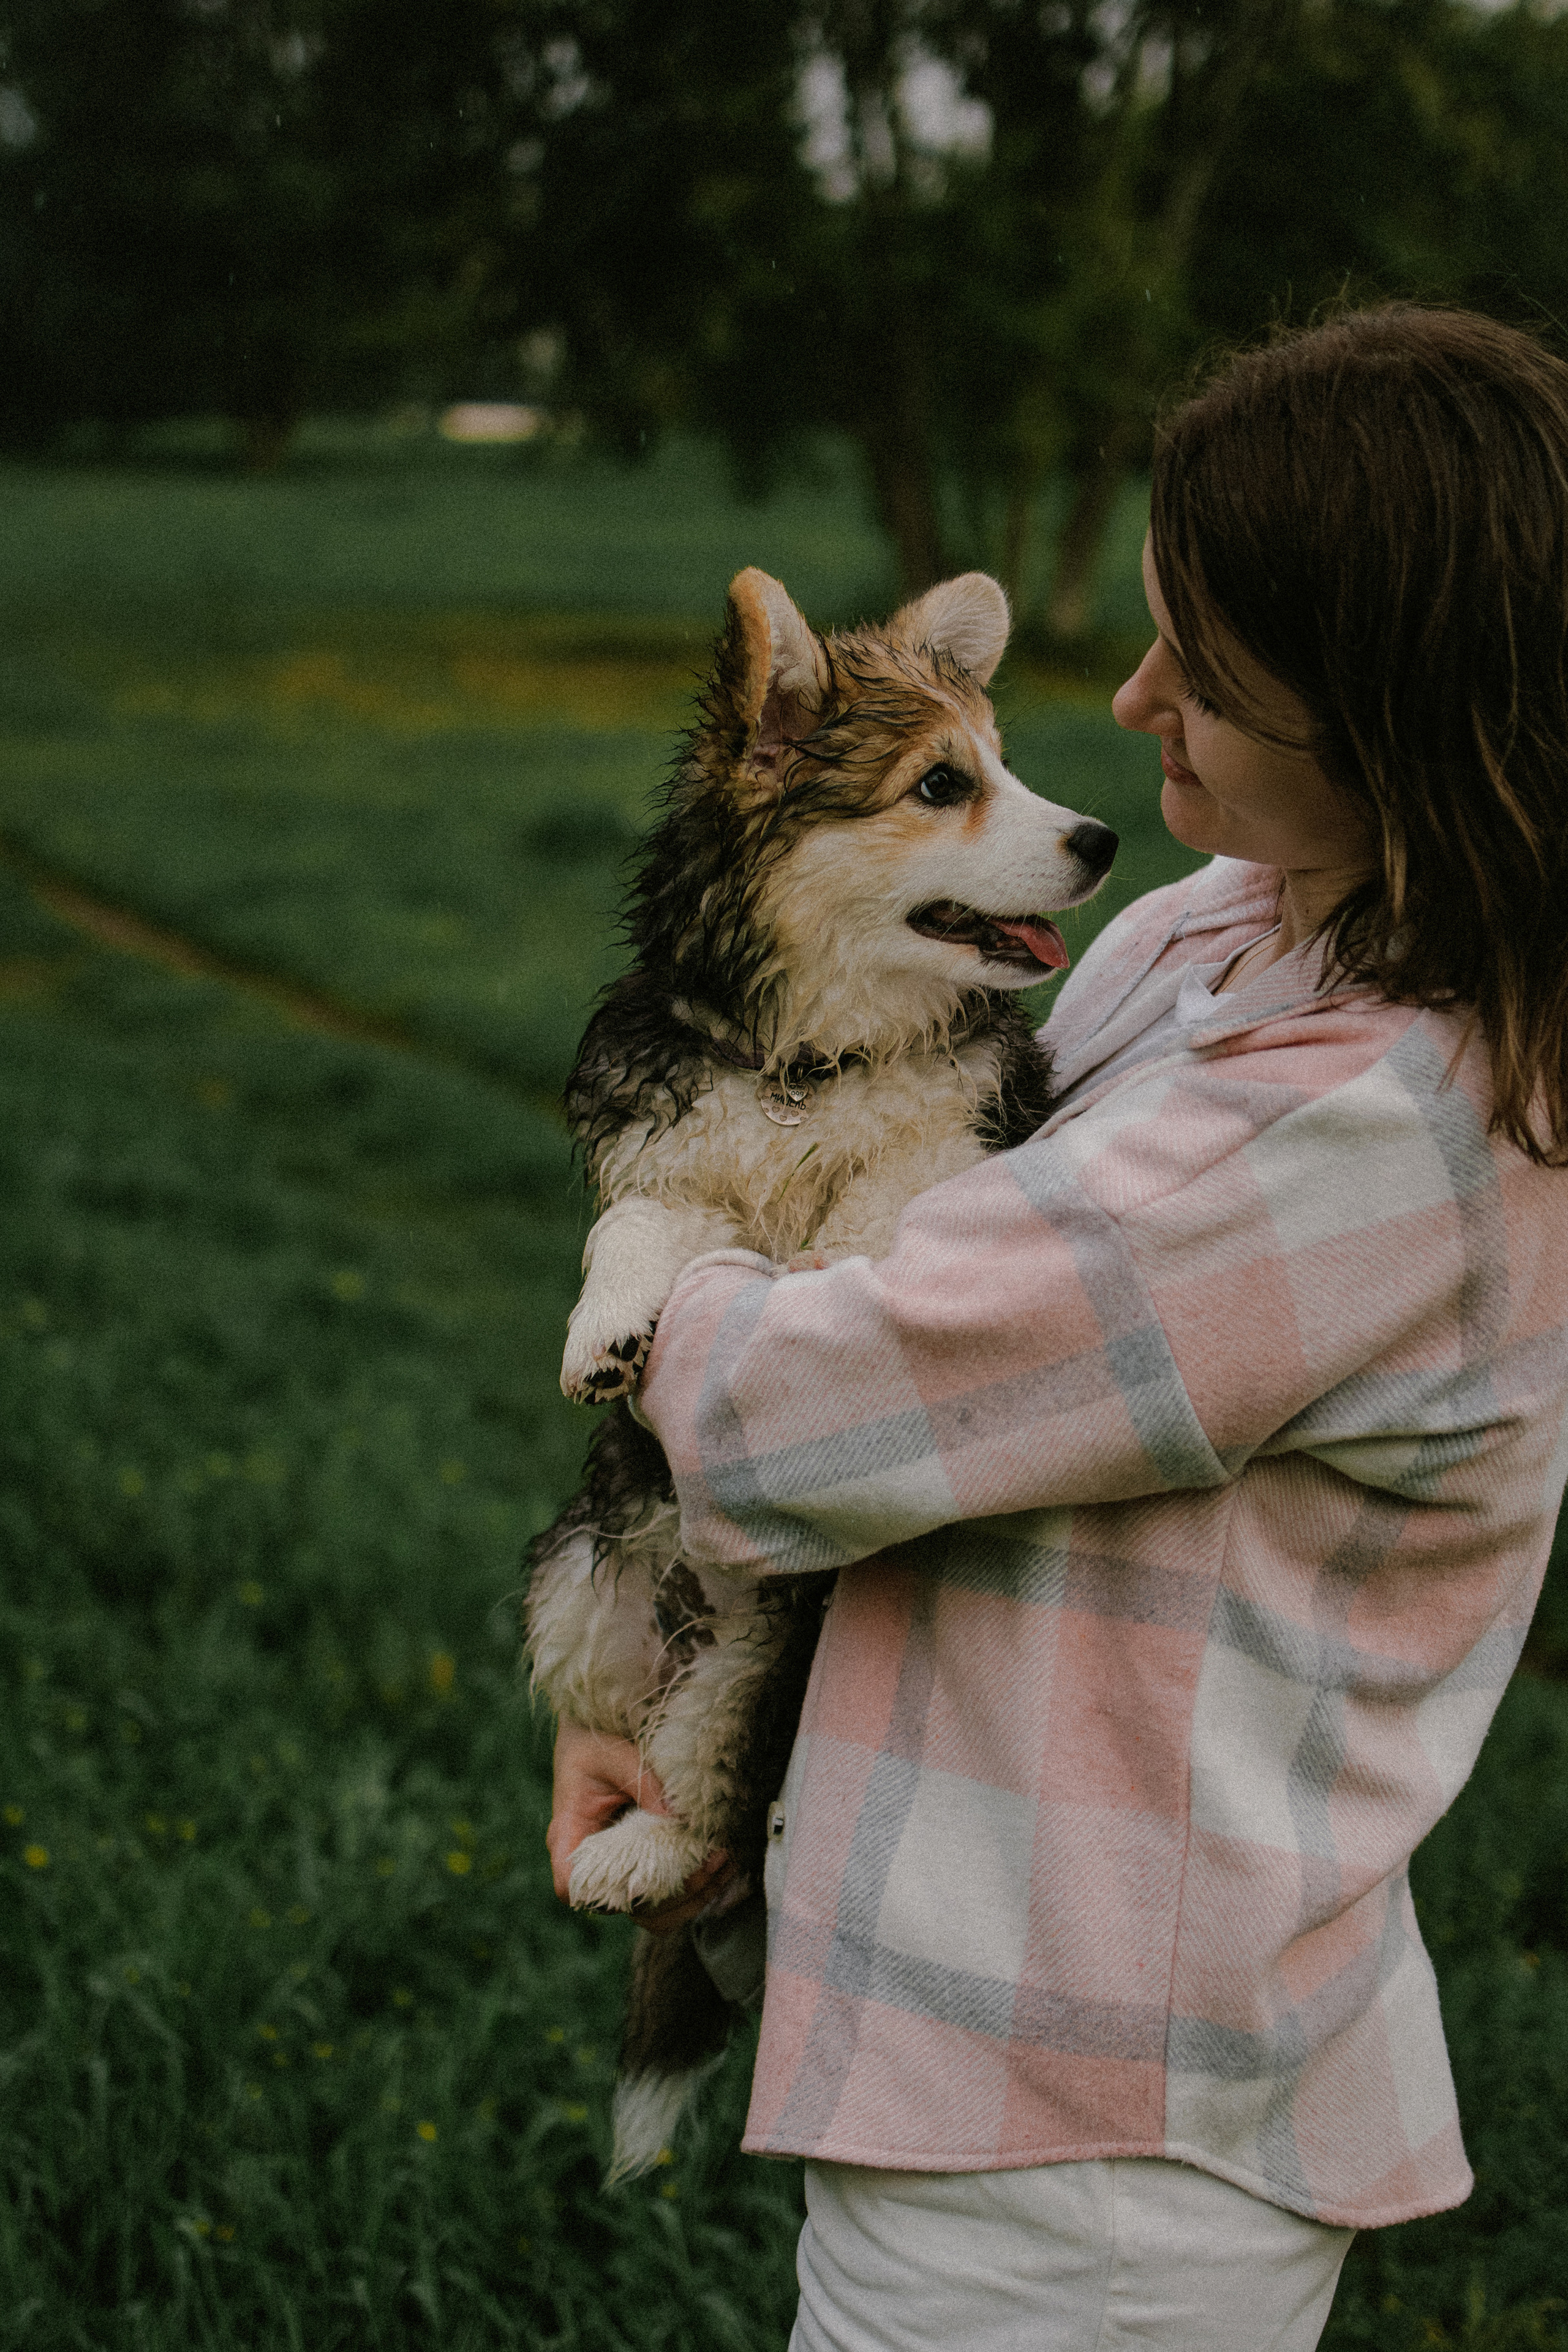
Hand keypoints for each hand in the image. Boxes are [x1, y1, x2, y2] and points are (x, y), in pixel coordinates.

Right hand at [547, 1717, 736, 1932]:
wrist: (599, 1730)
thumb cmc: (595, 1740)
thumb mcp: (613, 1753)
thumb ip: (642, 1782)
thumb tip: (679, 1817)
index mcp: (570, 1835)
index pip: (570, 1887)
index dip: (603, 1896)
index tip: (644, 1879)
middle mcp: (594, 1862)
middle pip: (625, 1908)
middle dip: (672, 1895)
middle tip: (710, 1861)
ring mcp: (623, 1867)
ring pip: (654, 1912)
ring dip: (692, 1896)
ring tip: (724, 1861)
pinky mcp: (648, 1863)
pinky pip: (672, 1895)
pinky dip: (700, 1888)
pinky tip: (726, 1862)